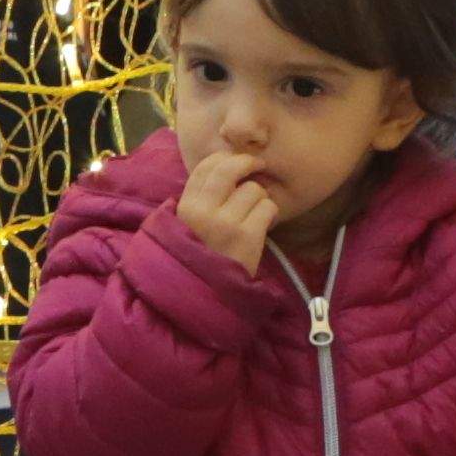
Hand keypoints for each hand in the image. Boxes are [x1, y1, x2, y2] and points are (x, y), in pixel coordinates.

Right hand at [175, 137, 287, 273]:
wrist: (210, 296)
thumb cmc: (201, 260)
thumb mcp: (187, 228)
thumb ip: (199, 201)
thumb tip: (221, 169)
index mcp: (185, 208)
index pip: (205, 167)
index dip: (224, 159)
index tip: (235, 163)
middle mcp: (203, 211)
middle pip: (229, 168)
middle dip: (248, 163)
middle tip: (258, 167)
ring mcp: (226, 223)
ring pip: (254, 189)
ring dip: (260, 198)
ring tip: (255, 212)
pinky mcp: (247, 236)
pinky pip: (268, 207)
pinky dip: (270, 214)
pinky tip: (264, 225)